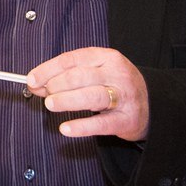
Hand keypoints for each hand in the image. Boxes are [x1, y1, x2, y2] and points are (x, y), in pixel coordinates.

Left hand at [27, 47, 148, 140]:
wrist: (154, 105)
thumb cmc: (116, 86)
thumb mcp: (95, 73)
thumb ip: (67, 76)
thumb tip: (36, 84)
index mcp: (107, 57)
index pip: (72, 60)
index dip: (48, 70)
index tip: (32, 79)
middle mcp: (117, 75)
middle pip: (80, 76)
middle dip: (56, 85)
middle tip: (44, 94)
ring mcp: (124, 97)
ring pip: (91, 96)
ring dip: (67, 100)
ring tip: (50, 104)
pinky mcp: (127, 120)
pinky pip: (101, 123)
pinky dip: (82, 126)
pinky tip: (66, 128)